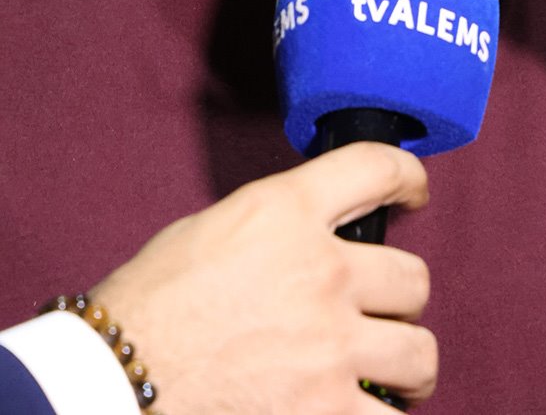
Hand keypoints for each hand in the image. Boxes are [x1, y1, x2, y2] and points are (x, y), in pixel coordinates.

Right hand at [93, 143, 434, 413]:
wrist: (113, 379)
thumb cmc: (148, 304)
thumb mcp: (215, 228)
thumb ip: (281, 224)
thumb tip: (318, 234)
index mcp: (288, 212)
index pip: (377, 168)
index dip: (409, 176)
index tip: (414, 192)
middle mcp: (322, 271)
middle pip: (414, 276)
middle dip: (400, 297)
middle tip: (381, 311)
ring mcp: (330, 346)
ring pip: (419, 352)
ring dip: (404, 363)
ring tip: (388, 372)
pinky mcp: (327, 412)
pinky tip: (358, 410)